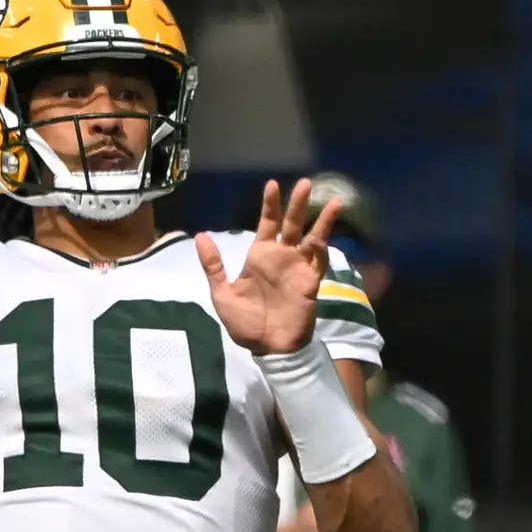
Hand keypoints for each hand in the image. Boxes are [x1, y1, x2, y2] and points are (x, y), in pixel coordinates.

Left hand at [196, 178, 341, 355]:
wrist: (267, 348)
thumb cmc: (245, 323)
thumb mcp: (222, 294)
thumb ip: (213, 266)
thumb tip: (200, 235)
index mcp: (260, 256)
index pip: (267, 223)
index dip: (270, 205)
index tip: (272, 185)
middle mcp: (281, 257)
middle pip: (291, 224)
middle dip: (297, 204)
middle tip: (305, 183)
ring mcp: (298, 268)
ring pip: (311, 237)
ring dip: (320, 220)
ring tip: (330, 200)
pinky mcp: (310, 282)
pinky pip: (318, 261)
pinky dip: (322, 246)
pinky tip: (324, 233)